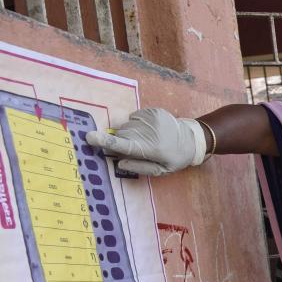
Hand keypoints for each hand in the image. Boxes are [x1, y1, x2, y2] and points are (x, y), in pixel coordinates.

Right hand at [86, 108, 206, 175]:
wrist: (192, 139)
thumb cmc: (175, 158)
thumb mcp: (162, 170)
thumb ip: (140, 167)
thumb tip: (120, 162)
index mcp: (151, 148)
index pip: (124, 145)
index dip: (105, 142)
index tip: (89, 137)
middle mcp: (149, 131)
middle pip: (122, 135)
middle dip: (122, 142)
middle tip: (136, 148)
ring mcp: (151, 118)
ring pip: (127, 126)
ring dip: (130, 133)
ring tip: (146, 139)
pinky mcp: (153, 110)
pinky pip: (134, 117)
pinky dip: (137, 125)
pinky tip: (149, 130)